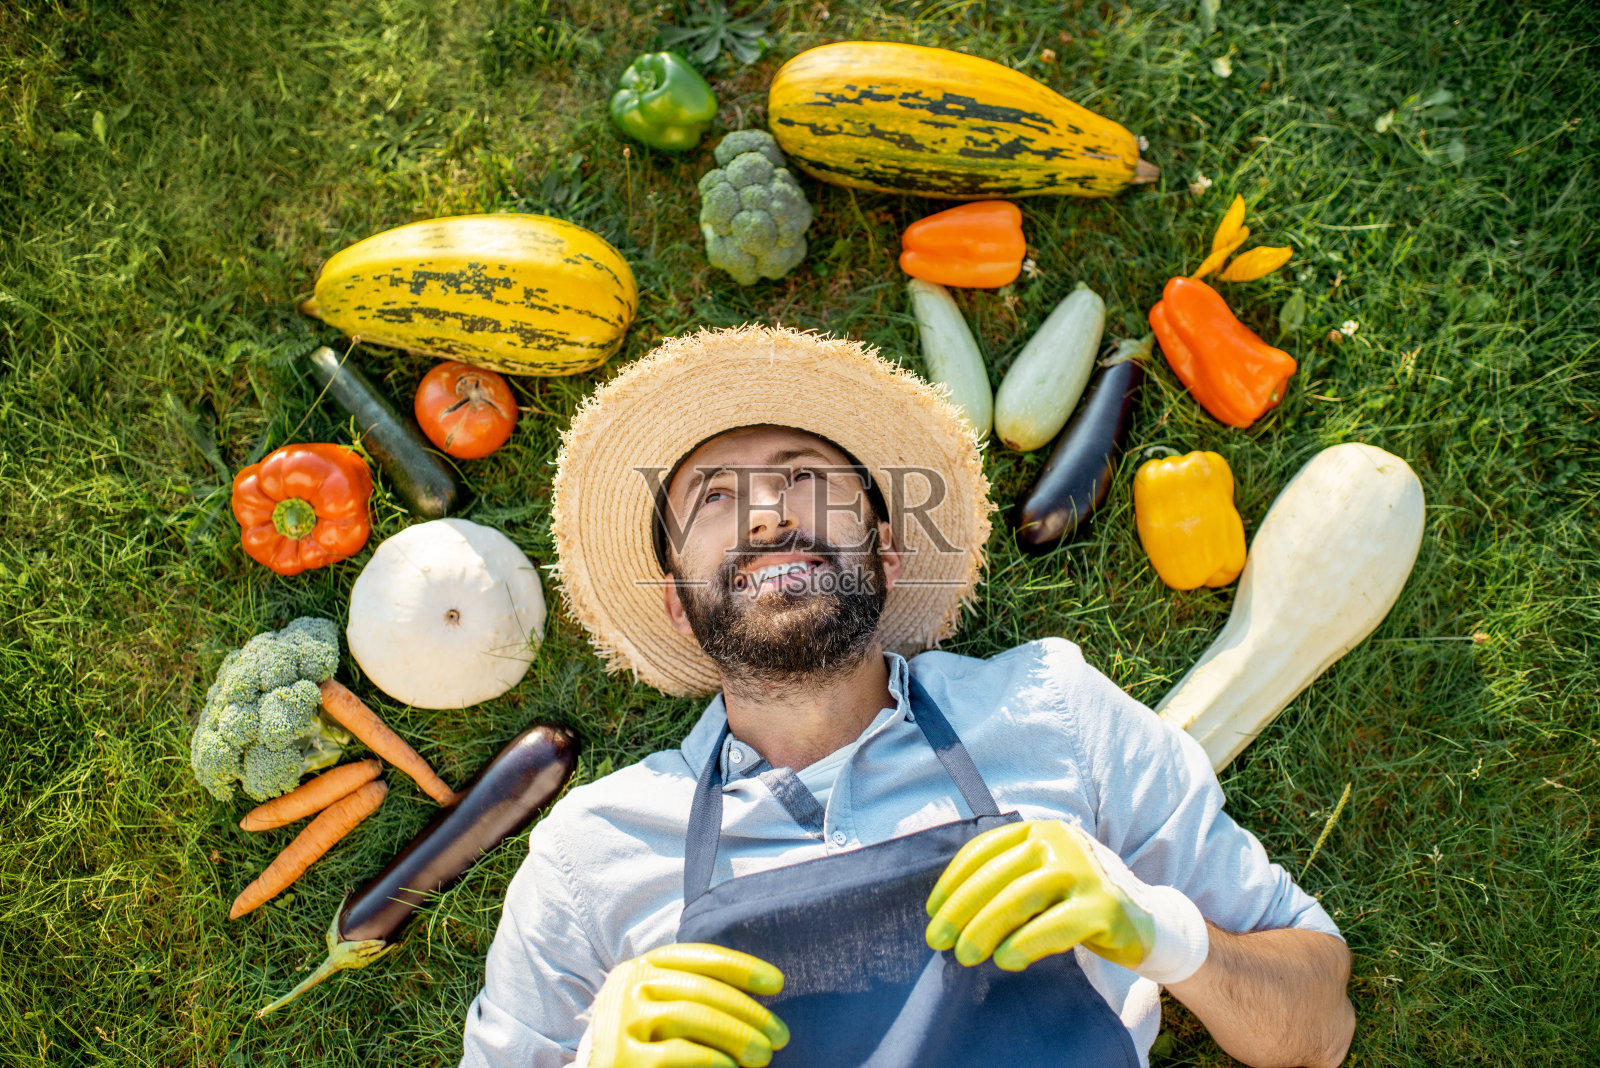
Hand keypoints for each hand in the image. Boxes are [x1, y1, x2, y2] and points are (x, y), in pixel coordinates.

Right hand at [588, 943, 788, 1067]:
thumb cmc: (644, 1040)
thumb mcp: (659, 1003)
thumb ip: (693, 990)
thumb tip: (760, 994)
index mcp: (641, 967)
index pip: (698, 956)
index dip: (741, 966)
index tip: (777, 983)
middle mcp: (628, 988)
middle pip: (701, 989)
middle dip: (748, 1012)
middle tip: (779, 1035)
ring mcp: (622, 1023)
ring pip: (691, 1016)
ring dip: (737, 1035)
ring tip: (764, 1056)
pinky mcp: (624, 1059)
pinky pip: (677, 1054)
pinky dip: (712, 1060)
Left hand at [925, 820, 1207, 982]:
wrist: (1144, 921)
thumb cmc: (1076, 901)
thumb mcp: (1040, 878)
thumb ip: (1005, 881)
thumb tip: (947, 911)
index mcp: (1041, 830)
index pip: (984, 849)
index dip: (952, 881)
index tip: (932, 911)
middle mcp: (1061, 843)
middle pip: (997, 875)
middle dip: (960, 910)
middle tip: (937, 940)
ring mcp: (1084, 872)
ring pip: (1020, 897)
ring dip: (984, 928)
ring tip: (965, 955)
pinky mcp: (1103, 907)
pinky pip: (1054, 926)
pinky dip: (1024, 944)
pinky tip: (1006, 960)